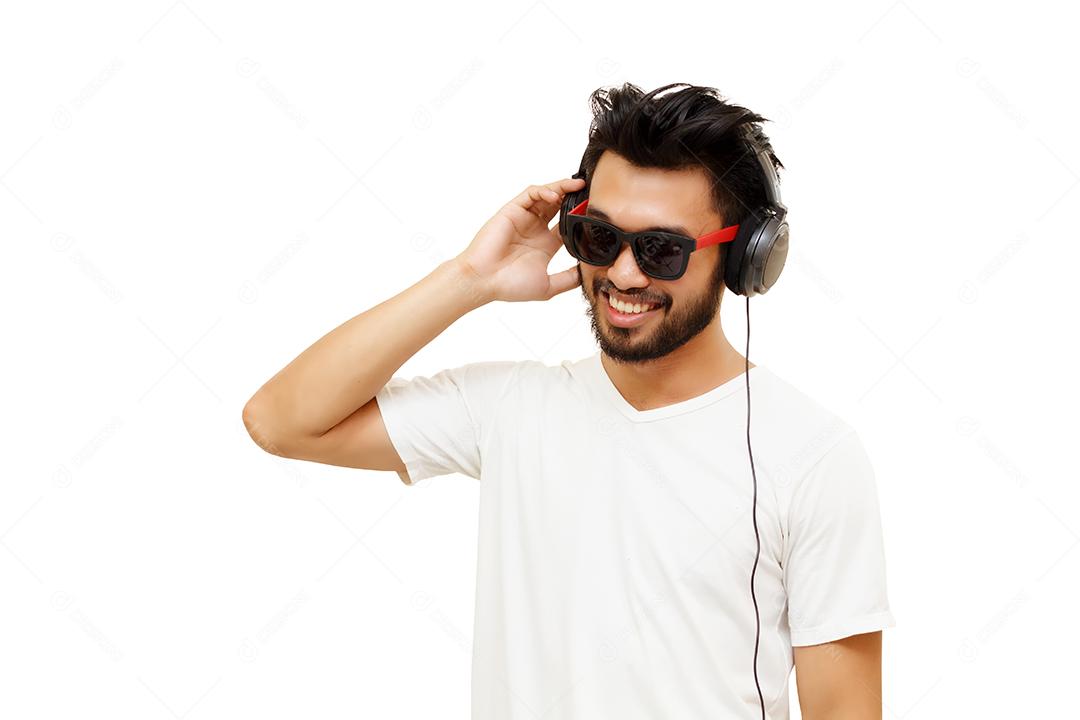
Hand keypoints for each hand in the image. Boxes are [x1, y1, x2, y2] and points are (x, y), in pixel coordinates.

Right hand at [456, 177, 585, 302]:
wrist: (483, 280)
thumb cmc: (509, 286)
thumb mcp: (548, 287)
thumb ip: (568, 279)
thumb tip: (588, 275)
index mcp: (545, 245)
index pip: (568, 225)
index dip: (582, 218)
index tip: (600, 214)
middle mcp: (536, 229)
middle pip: (560, 206)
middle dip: (576, 198)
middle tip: (594, 193)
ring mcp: (525, 218)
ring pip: (548, 196)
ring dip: (563, 189)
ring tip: (578, 187)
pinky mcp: (513, 210)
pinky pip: (531, 194)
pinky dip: (545, 191)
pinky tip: (556, 196)